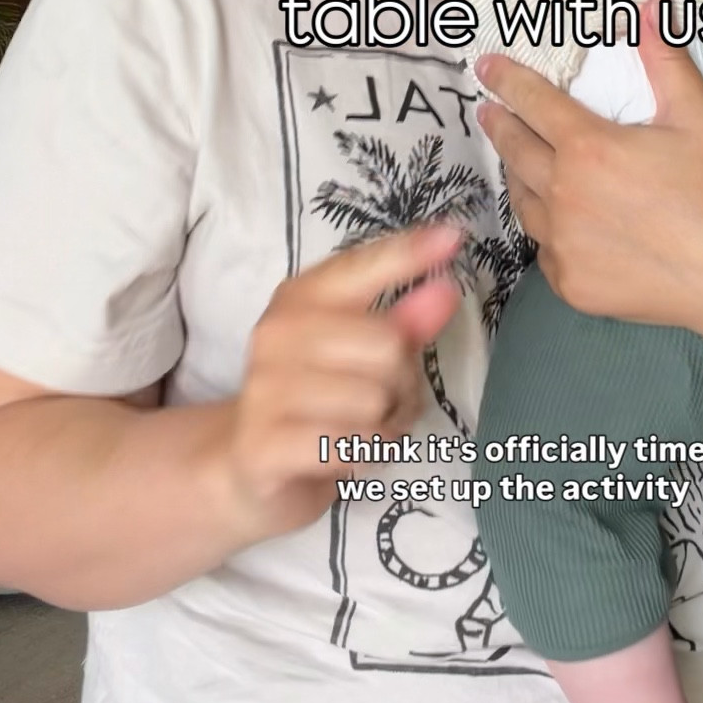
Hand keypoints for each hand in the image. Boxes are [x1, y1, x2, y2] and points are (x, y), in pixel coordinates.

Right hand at [220, 224, 461, 538]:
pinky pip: (351, 443)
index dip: (408, 253)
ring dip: (384, 425)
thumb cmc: (318, 401)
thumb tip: (446, 290)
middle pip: (388, 345)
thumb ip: (404, 322)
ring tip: (359, 429)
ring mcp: (265, 388)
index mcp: (300, 299)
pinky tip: (342, 454)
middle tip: (381, 401)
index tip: (453, 235)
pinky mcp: (265, 443)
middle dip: (402, 382)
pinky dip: (363, 455)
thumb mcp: (360, 356)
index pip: (360, 266)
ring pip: (375, 400)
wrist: (249, 467)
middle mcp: (277, 333)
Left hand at [475, 2, 702, 339]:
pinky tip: (558, 220)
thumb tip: (650, 6)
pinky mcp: (570, 284)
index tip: (485, 66)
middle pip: (515, 150)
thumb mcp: (697, 116)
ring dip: (520, 176)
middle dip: (499, 124)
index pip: (533, 102)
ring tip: (521, 162)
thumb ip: (665, 59)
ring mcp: (563, 245)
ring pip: (524, 201)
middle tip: (489, 111)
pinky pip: (545, 248)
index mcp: (589, 148)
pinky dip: (548, 229)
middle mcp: (564, 195)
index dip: (506, 79)